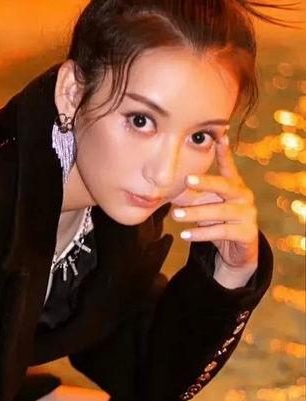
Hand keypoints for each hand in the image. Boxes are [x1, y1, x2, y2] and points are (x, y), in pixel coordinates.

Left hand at [170, 134, 258, 274]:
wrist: (236, 252)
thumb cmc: (218, 223)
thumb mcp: (204, 207)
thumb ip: (191, 197)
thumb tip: (164, 188)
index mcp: (235, 186)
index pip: (229, 167)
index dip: (225, 153)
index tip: (220, 137)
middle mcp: (244, 197)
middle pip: (225, 186)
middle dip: (206, 182)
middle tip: (187, 179)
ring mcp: (248, 215)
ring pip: (220, 211)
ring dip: (196, 213)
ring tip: (175, 215)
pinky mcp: (247, 233)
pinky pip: (221, 232)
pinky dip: (201, 233)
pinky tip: (185, 235)